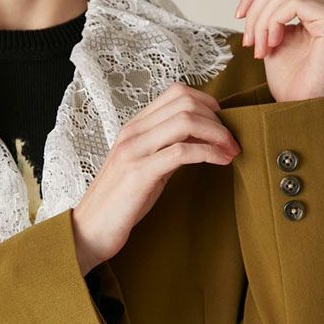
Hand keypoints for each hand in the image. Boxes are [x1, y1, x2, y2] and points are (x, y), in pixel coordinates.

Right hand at [72, 82, 241, 275]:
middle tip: (233, 141)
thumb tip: (201, 141)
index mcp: (135, 127)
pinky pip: (182, 152)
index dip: (208, 104)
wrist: (90, 230)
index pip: (176, 93)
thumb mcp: (147, 168)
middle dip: (218, 120)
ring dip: (217, 134)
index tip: (223, 126)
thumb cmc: (121, 203)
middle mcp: (133, 132)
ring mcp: (134, 150)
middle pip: (185, 102)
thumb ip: (169, 149)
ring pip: (186, 121)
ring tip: (231, 152)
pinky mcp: (139, 173)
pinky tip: (221, 163)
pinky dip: (209, 153)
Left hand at [234, 0, 323, 100]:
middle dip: (255, 9)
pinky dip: (273, 22)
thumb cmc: (290, 80)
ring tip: (260, 49)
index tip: (239, 20)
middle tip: (250, 42)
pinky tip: (272, 45)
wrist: (301, 109)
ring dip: (261, 21)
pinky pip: (293, 2)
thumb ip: (265, 1)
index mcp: (320, 2)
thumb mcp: (269, 33)